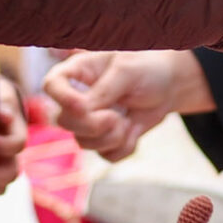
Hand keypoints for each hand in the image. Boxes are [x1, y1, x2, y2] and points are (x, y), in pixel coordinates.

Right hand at [44, 48, 214, 161]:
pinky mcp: (105, 139)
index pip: (51, 85)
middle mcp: (78, 98)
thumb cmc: (147, 67)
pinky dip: (124, 146)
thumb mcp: (127, 70)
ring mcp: (90, 121)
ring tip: (127, 120)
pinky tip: (134, 129)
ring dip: (111, 137)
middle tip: (115, 116)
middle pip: (65, 122)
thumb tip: (82, 111)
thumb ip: (103, 89)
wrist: (170, 85)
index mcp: (78, 72)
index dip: (60, 99)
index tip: (81, 106)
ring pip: (84, 143)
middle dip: (91, 125)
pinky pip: (106, 155)